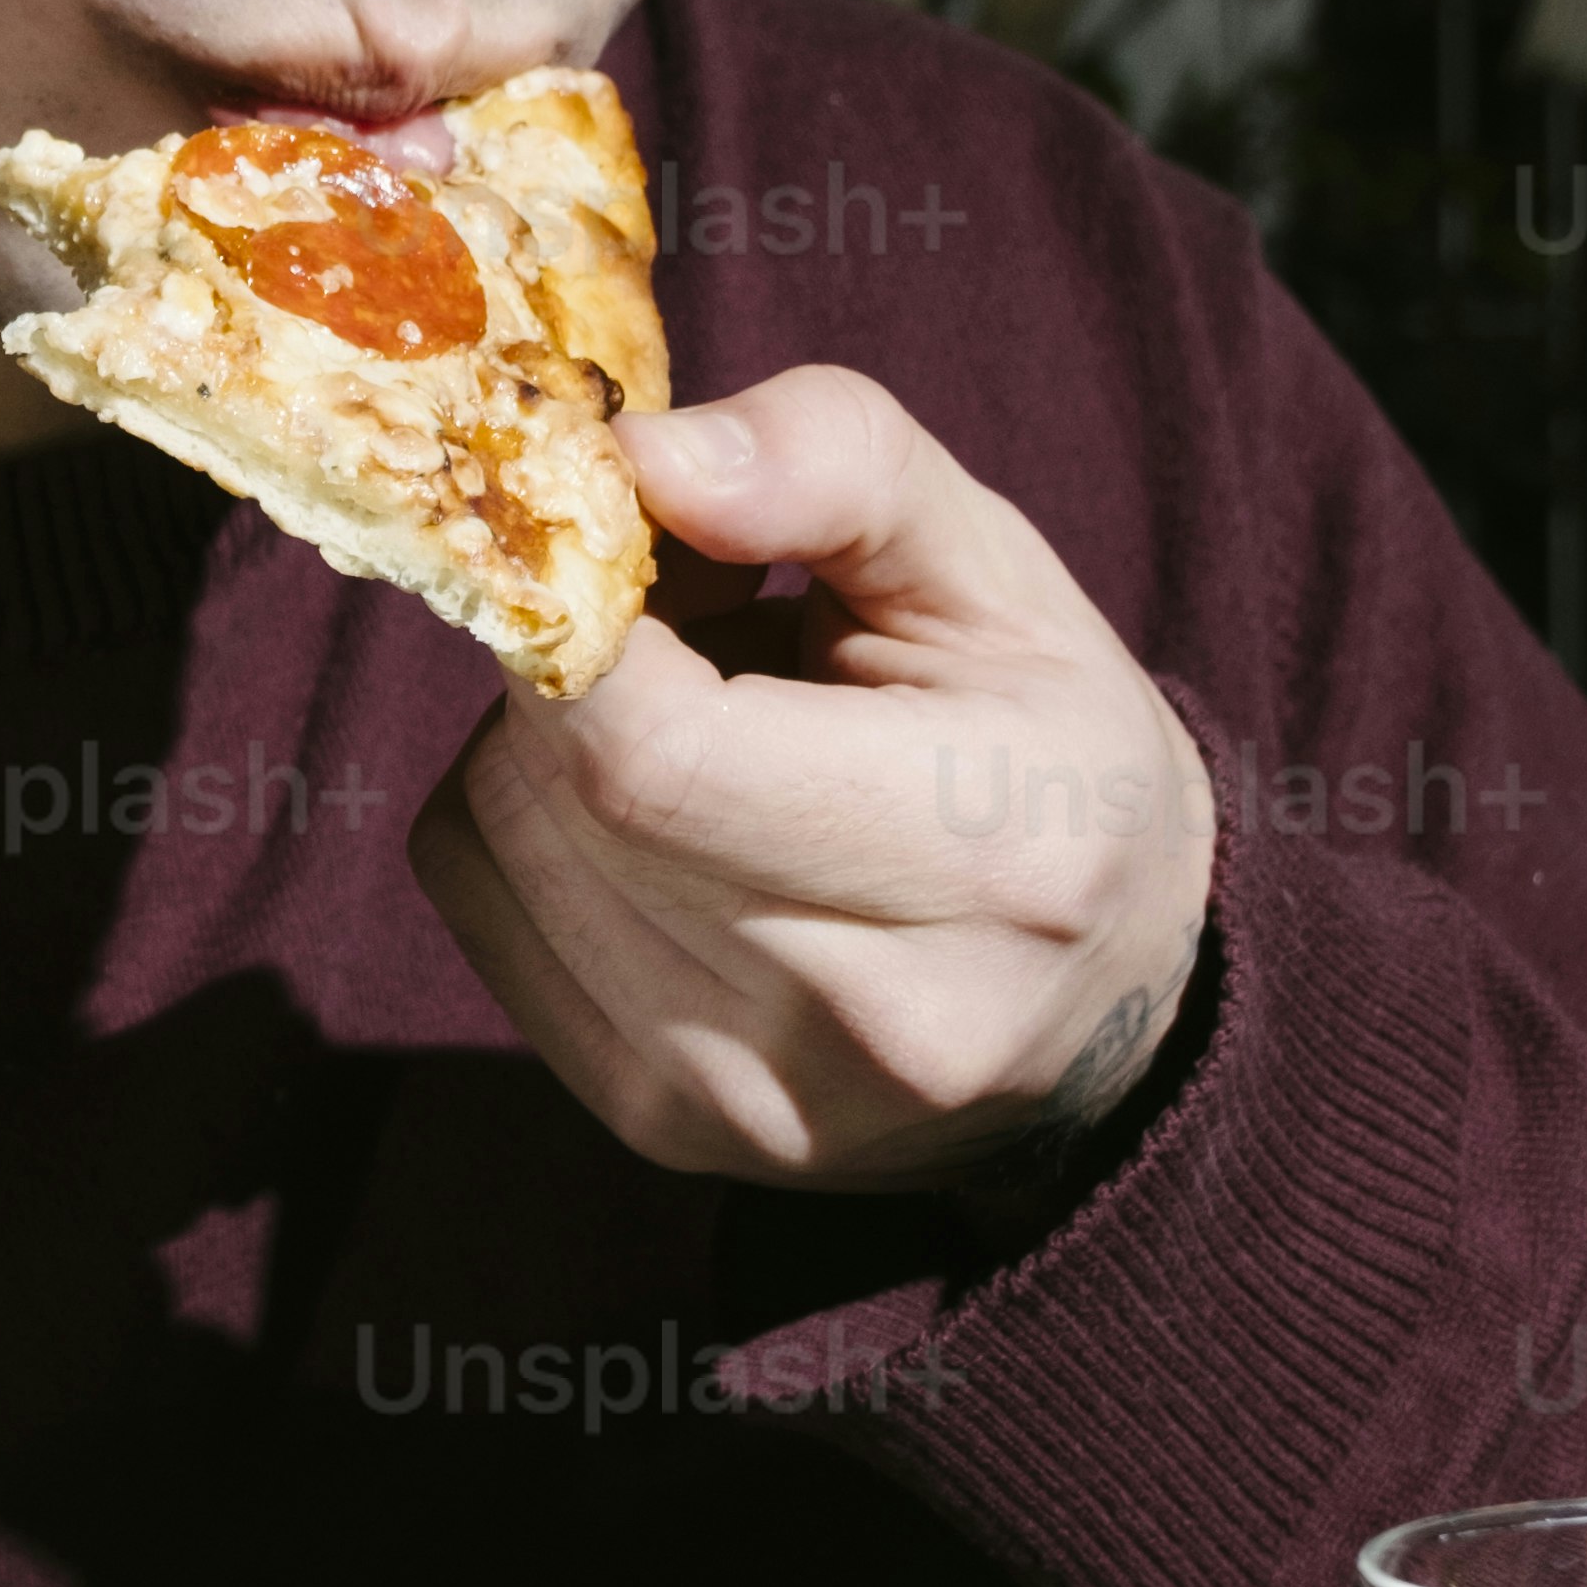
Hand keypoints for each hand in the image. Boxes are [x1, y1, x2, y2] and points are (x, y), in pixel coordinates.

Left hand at [415, 369, 1212, 1188]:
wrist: (1105, 1003)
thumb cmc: (1043, 744)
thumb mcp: (997, 567)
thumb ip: (836, 465)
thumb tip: (639, 459)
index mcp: (980, 857)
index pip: (651, 753)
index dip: (571, 615)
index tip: (592, 528)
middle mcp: (859, 1020)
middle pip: (560, 790)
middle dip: (571, 654)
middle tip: (667, 605)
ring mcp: (746, 1101)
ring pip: (499, 839)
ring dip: (547, 736)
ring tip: (697, 719)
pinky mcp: (661, 1127)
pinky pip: (482, 911)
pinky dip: (532, 822)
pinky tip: (660, 814)